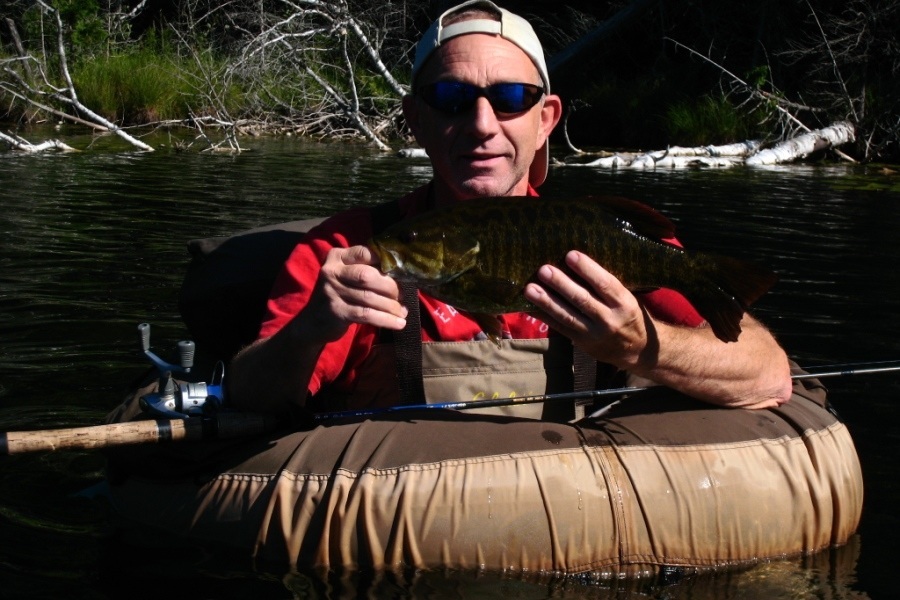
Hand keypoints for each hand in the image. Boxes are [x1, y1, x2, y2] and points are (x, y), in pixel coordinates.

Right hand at [300, 245, 407, 342]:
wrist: (312, 323)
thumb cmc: (339, 296)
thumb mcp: (346, 277)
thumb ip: (366, 270)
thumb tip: (401, 274)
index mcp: (337, 257)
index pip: (365, 252)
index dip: (385, 261)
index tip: (402, 272)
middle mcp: (332, 271)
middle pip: (368, 276)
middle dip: (391, 287)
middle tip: (403, 296)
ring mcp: (332, 291)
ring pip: (370, 297)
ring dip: (391, 306)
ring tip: (403, 312)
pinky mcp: (336, 311)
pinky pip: (367, 314)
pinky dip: (386, 319)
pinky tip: (398, 323)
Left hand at [523, 250, 654, 368]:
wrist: (639, 350)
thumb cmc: (629, 314)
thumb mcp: (627, 299)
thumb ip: (607, 286)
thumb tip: (577, 262)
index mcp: (624, 303)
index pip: (605, 283)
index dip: (587, 269)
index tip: (570, 255)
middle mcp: (610, 319)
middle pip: (582, 299)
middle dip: (561, 284)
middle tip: (543, 270)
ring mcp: (594, 333)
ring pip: (567, 315)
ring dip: (546, 301)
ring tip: (530, 288)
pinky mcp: (582, 343)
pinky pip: (560, 328)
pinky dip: (543, 316)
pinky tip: (529, 306)